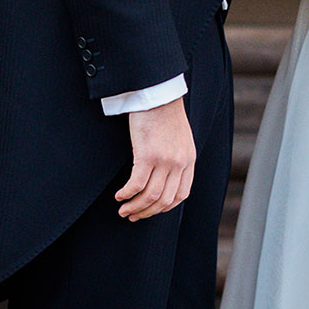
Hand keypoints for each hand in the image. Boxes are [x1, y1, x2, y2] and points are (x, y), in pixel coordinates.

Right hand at [116, 98, 195, 220]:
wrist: (158, 94)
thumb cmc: (165, 112)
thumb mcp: (180, 137)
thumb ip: (177, 156)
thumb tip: (165, 175)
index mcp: (189, 160)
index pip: (181, 194)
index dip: (165, 207)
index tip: (152, 210)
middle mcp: (179, 163)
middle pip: (164, 200)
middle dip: (147, 212)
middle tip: (133, 215)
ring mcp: (164, 160)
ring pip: (150, 196)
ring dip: (135, 207)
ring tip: (123, 209)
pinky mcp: (147, 155)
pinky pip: (136, 184)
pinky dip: (127, 194)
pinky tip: (119, 196)